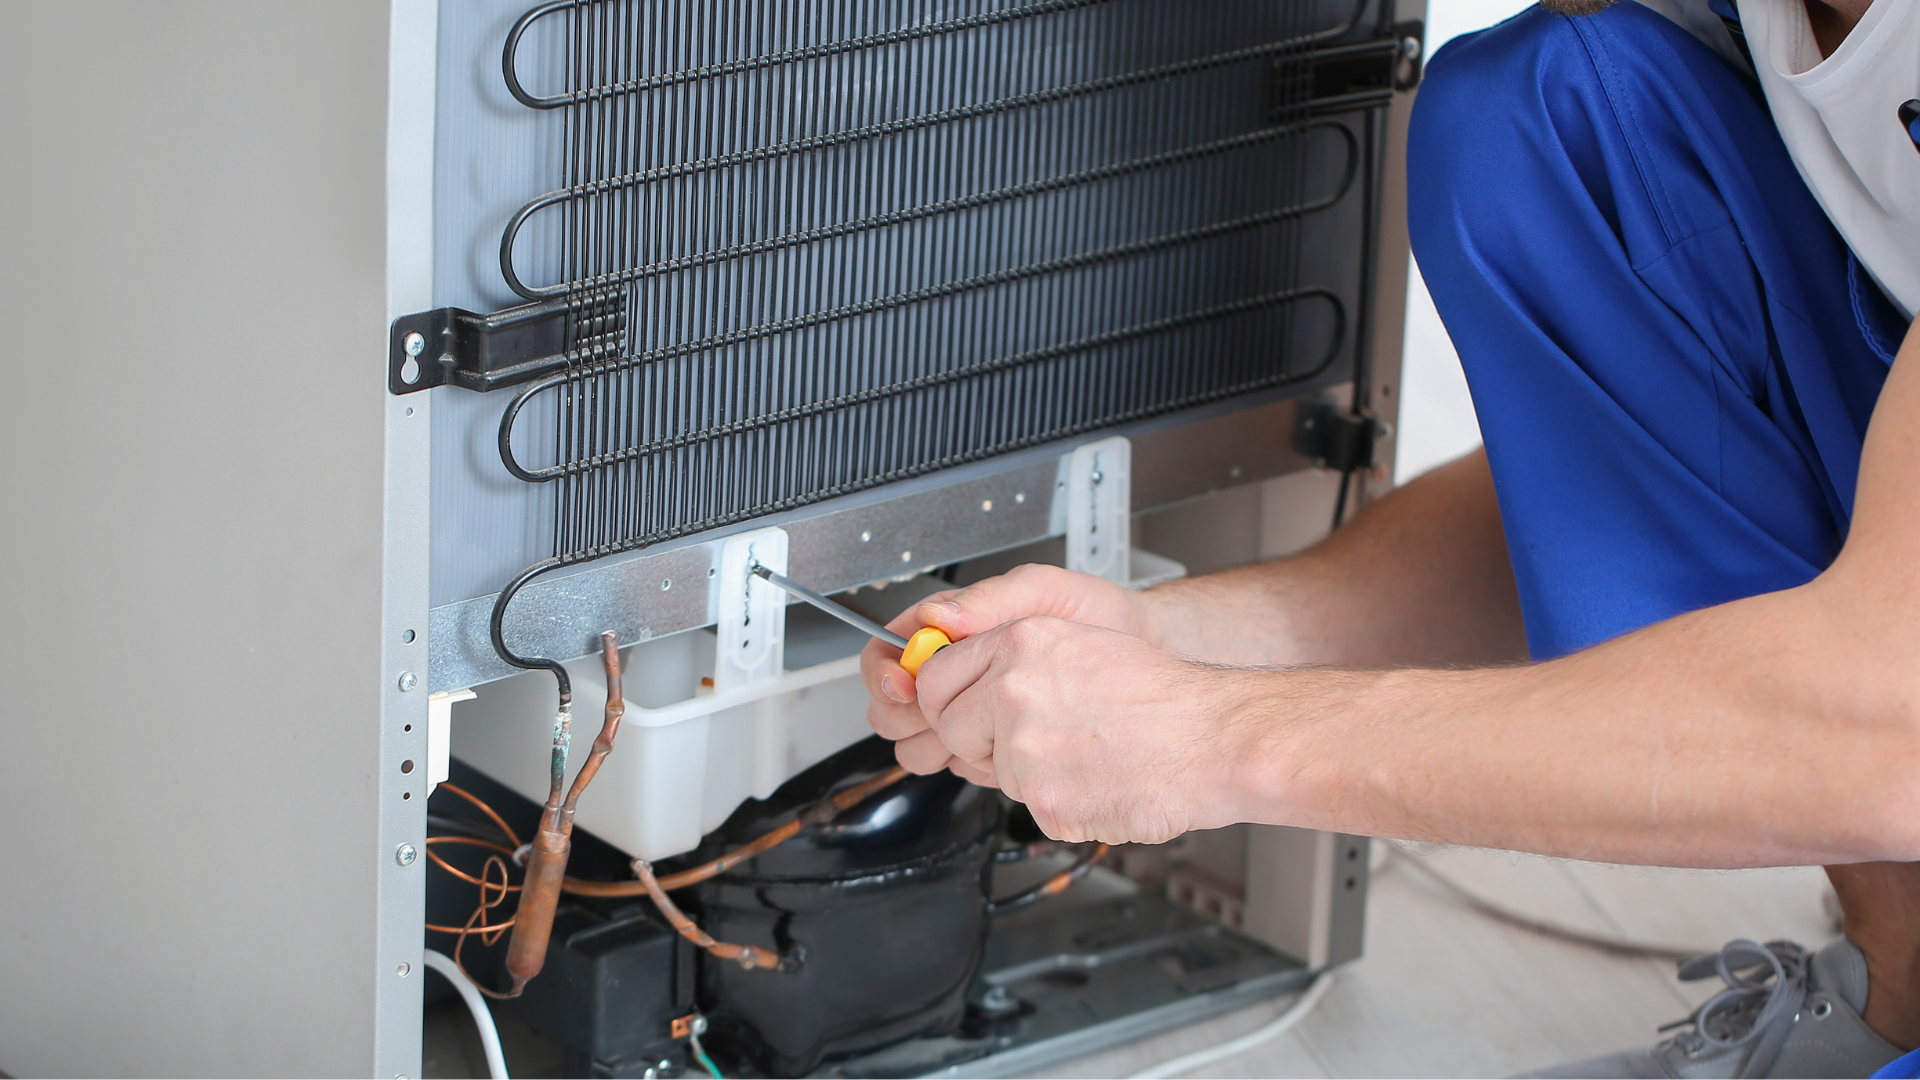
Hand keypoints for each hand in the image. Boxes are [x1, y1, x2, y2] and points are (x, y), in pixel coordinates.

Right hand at [861, 564, 1160, 782]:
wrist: (1140, 652)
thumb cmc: (1094, 615)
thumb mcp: (1043, 592)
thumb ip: (989, 600)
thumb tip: (937, 616)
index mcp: (951, 630)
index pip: (887, 652)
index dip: (885, 672)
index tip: (902, 685)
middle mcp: (955, 672)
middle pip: (891, 706)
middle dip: (906, 716)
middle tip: (941, 715)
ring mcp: (972, 712)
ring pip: (918, 743)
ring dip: (937, 745)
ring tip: (978, 732)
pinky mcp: (993, 744)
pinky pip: (959, 764)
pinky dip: (973, 763)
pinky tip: (1004, 750)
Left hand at [911, 616, 1253, 844]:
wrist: (1216, 739)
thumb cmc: (1163, 697)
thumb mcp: (1080, 643)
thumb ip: (1012, 659)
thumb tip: (961, 682)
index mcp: (1021, 642)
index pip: (935, 678)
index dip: (948, 701)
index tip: (963, 710)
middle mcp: (1014, 690)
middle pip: (948, 728)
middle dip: (979, 741)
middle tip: (1034, 739)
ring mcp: (1025, 748)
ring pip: (990, 771)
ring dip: (1028, 772)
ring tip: (1085, 753)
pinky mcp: (1044, 799)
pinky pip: (1028, 807)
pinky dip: (1061, 802)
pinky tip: (1099, 778)